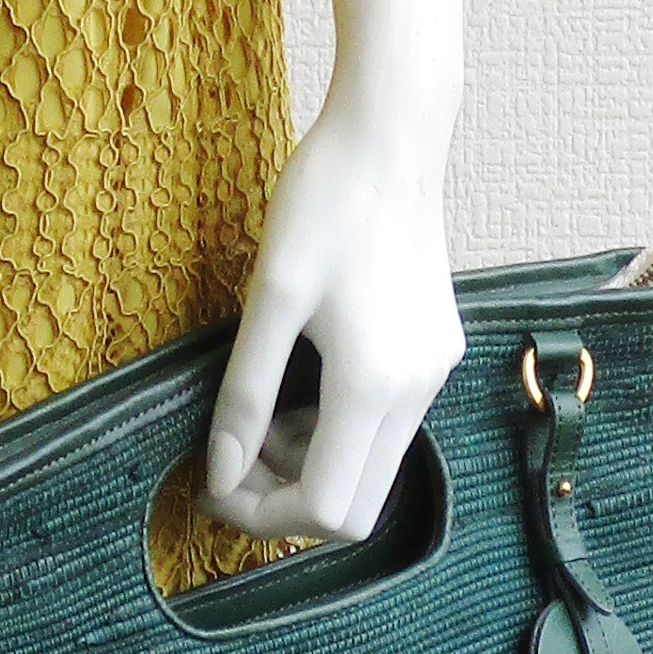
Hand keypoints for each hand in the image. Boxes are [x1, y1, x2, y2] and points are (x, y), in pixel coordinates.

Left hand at [204, 89, 463, 545]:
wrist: (390, 138)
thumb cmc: (321, 202)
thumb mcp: (269, 297)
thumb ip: (246, 393)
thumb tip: (221, 470)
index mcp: (372, 384)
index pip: (327, 508)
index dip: (264, 515)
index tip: (214, 487)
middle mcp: (417, 391)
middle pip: (358, 507)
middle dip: (288, 500)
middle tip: (230, 463)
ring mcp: (434, 372)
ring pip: (374, 467)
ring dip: (311, 463)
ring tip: (258, 418)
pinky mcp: (437, 352)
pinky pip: (388, 424)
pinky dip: (339, 428)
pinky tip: (301, 385)